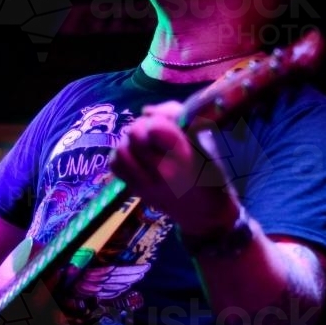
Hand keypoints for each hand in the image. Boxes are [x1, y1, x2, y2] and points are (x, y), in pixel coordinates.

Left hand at [109, 101, 238, 233]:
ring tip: (143, 144)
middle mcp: (162, 173)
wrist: (205, 214)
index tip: (168, 124)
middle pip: (135, 134)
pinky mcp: (135, 190)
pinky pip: (115, 165)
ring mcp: (145, 184)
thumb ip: (178, 119)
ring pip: (121, 149)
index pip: (156, 128)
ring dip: (129, 141)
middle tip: (154, 132)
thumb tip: (147, 111)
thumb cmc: (210, 174)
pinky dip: (121, 155)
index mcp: (185, 159)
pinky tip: (135, 155)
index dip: (159, 119)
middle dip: (143, 126)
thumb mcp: (205, 142)